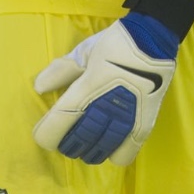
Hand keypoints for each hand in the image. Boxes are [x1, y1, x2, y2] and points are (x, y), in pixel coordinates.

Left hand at [32, 12, 177, 166]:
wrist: (153, 39)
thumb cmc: (115, 44)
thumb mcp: (84, 52)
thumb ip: (61, 71)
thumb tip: (39, 87)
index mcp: (85, 89)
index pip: (55, 126)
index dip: (45, 134)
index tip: (43, 131)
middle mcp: (105, 109)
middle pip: (75, 142)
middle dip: (66, 143)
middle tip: (65, 136)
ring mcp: (126, 120)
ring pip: (98, 151)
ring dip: (86, 150)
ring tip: (85, 143)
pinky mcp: (144, 125)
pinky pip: (125, 155)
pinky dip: (113, 154)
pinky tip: (109, 144)